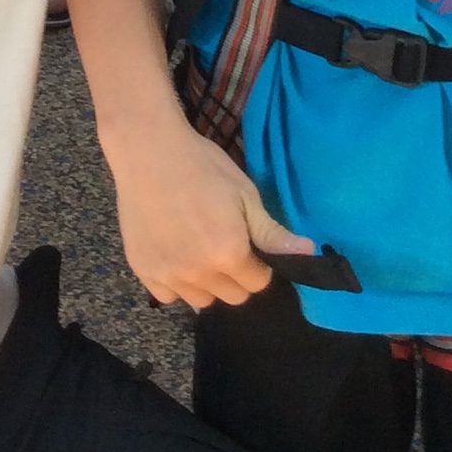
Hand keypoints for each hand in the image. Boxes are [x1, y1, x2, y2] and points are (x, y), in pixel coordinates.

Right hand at [108, 123, 312, 309]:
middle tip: (225, 242)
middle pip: (232, 296)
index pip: (258, 283)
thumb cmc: (203, 166)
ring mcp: (169, 275)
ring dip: (207, 282)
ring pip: (201, 300)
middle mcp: (199, 274)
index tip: (249, 243)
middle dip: (236, 276)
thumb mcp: (244, 193)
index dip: (259, 264)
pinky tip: (175, 252)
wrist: (149, 151)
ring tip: (199, 247)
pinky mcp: (144, 271)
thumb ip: (272, 232)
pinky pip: (169, 295)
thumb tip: (307, 254)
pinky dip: (176, 281)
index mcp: (229, 254)